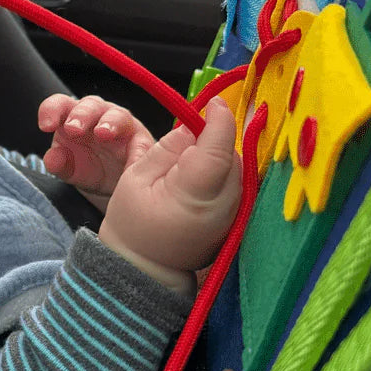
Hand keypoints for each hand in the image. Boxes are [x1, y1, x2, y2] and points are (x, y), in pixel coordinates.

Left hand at [37, 94, 154, 210]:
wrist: (116, 185)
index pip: (60, 104)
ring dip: (110, 123)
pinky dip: (137, 152)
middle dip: (81, 115)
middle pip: (89, 105)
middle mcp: (98, 114)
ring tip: (103, 133)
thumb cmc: (90, 168)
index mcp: (73, 116)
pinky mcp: (142, 139)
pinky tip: (130, 163)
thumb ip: (60, 164)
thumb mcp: (71, 169)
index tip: (45, 126)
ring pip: (117, 115)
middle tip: (73, 129)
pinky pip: (141, 143)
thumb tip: (52, 158)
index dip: (51, 110)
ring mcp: (121, 123)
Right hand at [98, 98, 240, 293]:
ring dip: (218, 157)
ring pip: (236, 167)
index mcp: (194, 194)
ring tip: (186, 170)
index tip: (214, 102)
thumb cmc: (134, 224)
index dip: (219, 120)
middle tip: (186, 145)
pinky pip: (236, 182)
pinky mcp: (237, 219)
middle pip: (231, 154)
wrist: (145, 269)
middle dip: (215, 140)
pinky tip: (199, 181)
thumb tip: (192, 124)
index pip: (218, 146)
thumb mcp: (137, 178)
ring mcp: (233, 215)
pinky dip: (222, 173)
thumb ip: (169, 148)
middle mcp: (223, 205)